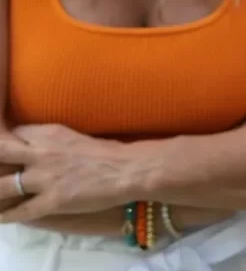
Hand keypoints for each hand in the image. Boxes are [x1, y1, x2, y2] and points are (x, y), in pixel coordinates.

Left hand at [0, 124, 135, 220]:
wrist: (128, 169)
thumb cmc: (107, 152)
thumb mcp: (73, 138)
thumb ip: (50, 143)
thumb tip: (35, 150)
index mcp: (50, 133)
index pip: (14, 134)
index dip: (6, 143)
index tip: (6, 152)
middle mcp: (41, 153)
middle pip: (0, 152)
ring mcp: (44, 178)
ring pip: (2, 186)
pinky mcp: (52, 201)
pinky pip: (19, 211)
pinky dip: (7, 216)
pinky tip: (3, 217)